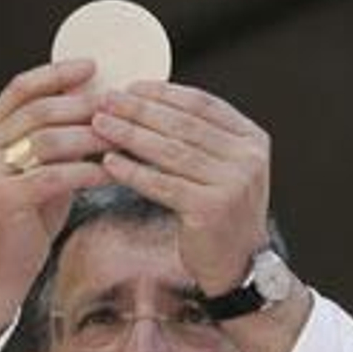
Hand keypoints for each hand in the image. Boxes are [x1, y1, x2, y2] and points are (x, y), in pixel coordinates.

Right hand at [0, 60, 110, 341]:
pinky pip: (54, 176)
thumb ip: (59, 140)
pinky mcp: (5, 199)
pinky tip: (114, 171)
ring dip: (89, 135)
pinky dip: (87, 171)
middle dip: (83, 104)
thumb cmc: (29, 216)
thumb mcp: (42, 169)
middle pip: (39, 109)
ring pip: (46, 138)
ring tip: (123, 136)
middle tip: (120, 103)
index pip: (21, 87)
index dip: (56, 72)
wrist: (1, 268)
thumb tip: (102, 107)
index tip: (93, 64)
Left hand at [91, 82, 271, 296]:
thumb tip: (147, 102)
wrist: (237, 265)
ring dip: (131, 135)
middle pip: (183, 124)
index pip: (202, 104)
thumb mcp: (222, 167)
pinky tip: (110, 162)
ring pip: (171, 152)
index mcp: (252, 139)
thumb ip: (200, 137)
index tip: (130, 87)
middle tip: (106, 99)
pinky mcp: (211, 209)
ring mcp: (232, 184)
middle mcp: (247, 158)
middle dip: (140, 109)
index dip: (163, 93)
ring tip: (100, 125)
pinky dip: (134, 172)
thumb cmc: (220, 213)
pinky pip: (163, 185)